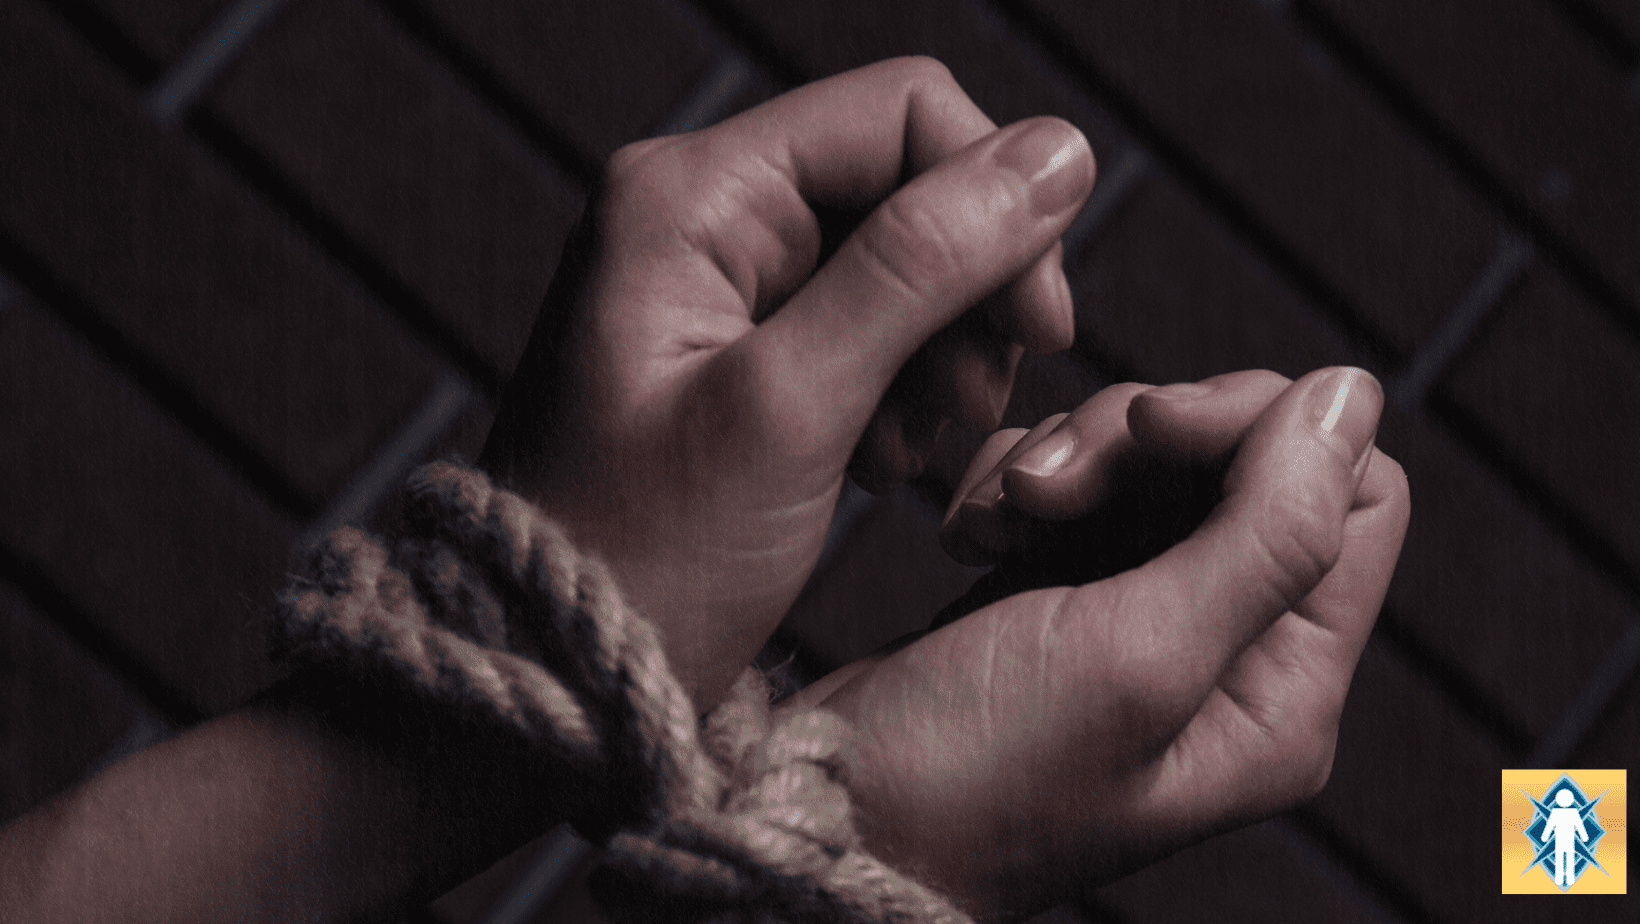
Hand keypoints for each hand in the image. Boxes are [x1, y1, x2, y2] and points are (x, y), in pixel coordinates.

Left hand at [481, 58, 1095, 706]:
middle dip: (967, 291)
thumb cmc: (641, 557)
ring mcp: (716, 286)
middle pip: (905, 185)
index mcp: (692, 195)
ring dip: (938, 351)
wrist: (554, 681)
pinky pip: (862, 329)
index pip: (904, 112)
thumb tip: (1054, 153)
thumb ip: (920, 266)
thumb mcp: (791, 406)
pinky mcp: (736, 354)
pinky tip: (879, 463)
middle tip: (970, 404)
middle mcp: (701, 215)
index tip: (1037, 328)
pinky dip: (897, 390)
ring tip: (909, 449)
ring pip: (897, 263)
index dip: (996, 203)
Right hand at [790, 368, 1409, 917]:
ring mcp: (1144, 616)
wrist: (823, 809)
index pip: (1354, 495)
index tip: (1151, 429)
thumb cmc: (974, 774)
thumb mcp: (1138, 655)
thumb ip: (1269, 529)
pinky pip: (1079, 483)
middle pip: (1245, 460)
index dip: (1264, 429)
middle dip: (1138, 443)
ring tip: (991, 523)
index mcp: (1284, 690)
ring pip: (1153, 459)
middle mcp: (1232, 651)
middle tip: (1043, 490)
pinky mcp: (1065, 594)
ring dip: (1066, 460)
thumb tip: (1354, 393)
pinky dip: (1017, 481)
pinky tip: (968, 535)